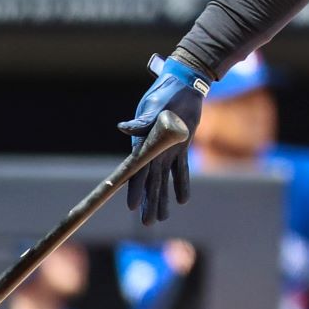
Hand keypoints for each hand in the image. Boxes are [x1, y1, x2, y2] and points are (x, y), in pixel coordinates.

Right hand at [118, 54, 205, 224]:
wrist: (184, 85)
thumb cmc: (166, 94)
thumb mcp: (154, 108)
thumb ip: (141, 122)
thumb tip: (123, 129)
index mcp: (143, 144)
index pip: (137, 171)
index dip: (135, 189)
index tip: (131, 206)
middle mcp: (152, 150)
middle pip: (149, 182)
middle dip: (148, 202)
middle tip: (147, 223)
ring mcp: (166, 150)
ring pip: (163, 180)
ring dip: (162, 198)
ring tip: (161, 218)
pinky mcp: (181, 147)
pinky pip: (180, 170)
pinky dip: (181, 183)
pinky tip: (182, 200)